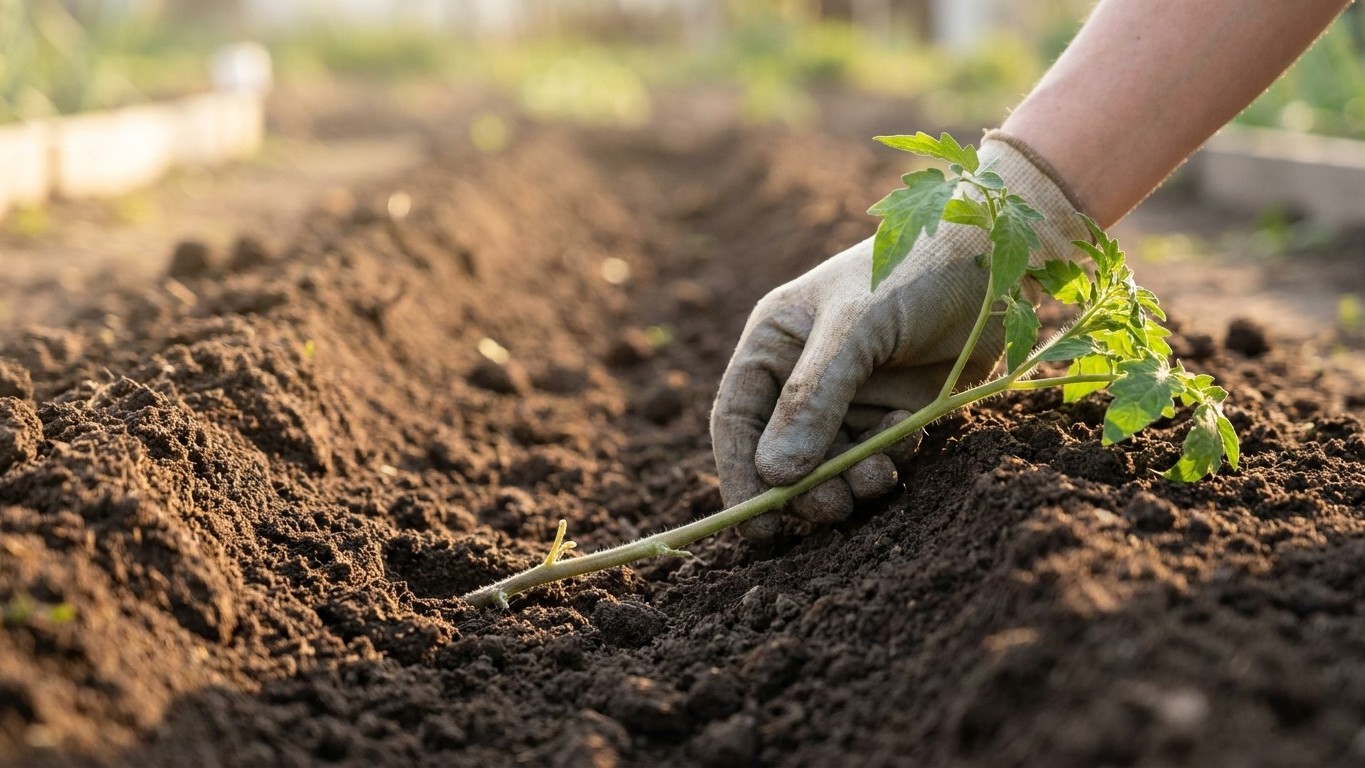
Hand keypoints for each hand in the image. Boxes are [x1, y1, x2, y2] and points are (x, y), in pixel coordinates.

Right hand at [710, 134, 1087, 537]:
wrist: (997, 255)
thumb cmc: (914, 271)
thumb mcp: (856, 328)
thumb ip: (813, 400)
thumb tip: (776, 476)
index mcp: (774, 342)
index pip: (737, 420)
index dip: (741, 474)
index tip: (759, 525)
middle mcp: (801, 373)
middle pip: (780, 454)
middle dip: (803, 489)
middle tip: (832, 510)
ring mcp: (848, 395)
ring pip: (828, 465)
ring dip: (848, 483)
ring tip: (879, 479)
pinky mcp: (891, 411)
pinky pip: (873, 458)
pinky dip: (886, 464)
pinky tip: (908, 438)